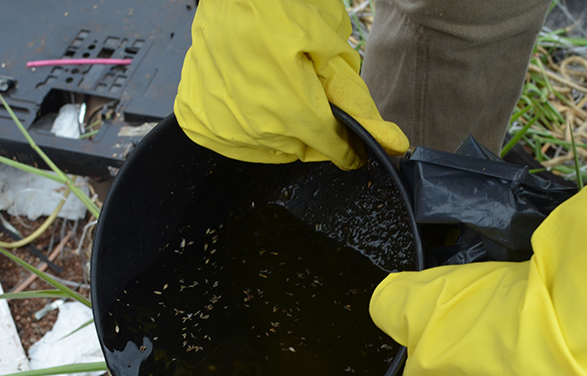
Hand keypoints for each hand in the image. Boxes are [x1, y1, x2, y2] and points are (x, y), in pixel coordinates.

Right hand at [173, 0, 408, 169]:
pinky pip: (233, 140)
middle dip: (314, 127)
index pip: (332, 147)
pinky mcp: (196, 118)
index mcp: (289, 107)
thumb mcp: (330, 44)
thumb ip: (355, 100)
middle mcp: (251, 125)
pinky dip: (247, 123)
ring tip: (278, 84)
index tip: (354, 140)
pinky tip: (251, 92)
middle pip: (301, 150)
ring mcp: (219, 124)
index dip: (349, 144)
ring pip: (268, 148)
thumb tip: (390, 142)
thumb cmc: (279, 2)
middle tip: (308, 88)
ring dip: (281, 127)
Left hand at [370, 185, 586, 375]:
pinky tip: (530, 318)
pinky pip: (524, 366)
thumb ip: (388, 304)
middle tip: (462, 308)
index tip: (422, 319)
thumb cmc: (479, 320)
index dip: (407, 346)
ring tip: (499, 307)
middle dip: (450, 342)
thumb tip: (384, 305)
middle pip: (445, 374)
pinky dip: (524, 343)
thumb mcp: (415, 298)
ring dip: (490, 340)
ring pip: (487, 370)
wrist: (576, 330)